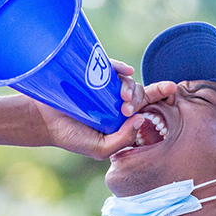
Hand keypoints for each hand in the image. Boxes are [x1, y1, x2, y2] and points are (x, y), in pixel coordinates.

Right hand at [34, 59, 175, 159]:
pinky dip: (120, 67)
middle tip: (126, 109)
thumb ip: (122, 140)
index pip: (147, 107)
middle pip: (140, 94)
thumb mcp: (100, 149)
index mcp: (122, 119)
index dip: (160, 97)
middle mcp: (116, 101)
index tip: (172, 91)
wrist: (43, 122)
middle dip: (140, 98)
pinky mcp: (89, 73)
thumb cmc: (72, 137)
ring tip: (121, 99)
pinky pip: (109, 66)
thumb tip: (142, 120)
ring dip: (130, 88)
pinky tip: (125, 71)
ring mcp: (104, 87)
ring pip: (128, 81)